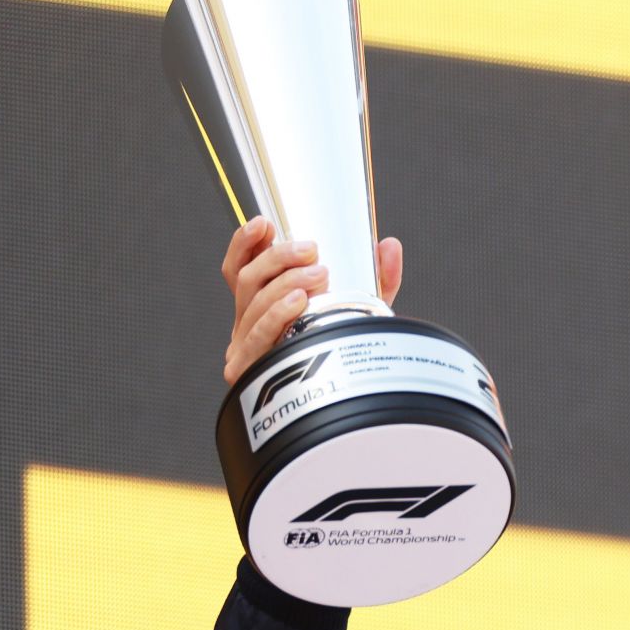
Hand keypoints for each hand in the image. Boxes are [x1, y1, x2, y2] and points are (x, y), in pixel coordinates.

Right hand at [219, 217, 403, 386]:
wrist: (346, 405)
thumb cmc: (345, 355)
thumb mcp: (361, 313)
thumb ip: (376, 280)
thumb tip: (389, 245)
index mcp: (262, 308)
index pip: (240, 269)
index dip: (245, 244)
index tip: (264, 224)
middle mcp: (247, 324)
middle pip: (248, 279)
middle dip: (278, 258)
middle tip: (312, 251)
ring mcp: (244, 347)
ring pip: (253, 302)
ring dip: (285, 282)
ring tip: (318, 274)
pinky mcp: (247, 370)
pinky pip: (258, 335)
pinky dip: (278, 315)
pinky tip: (298, 302)